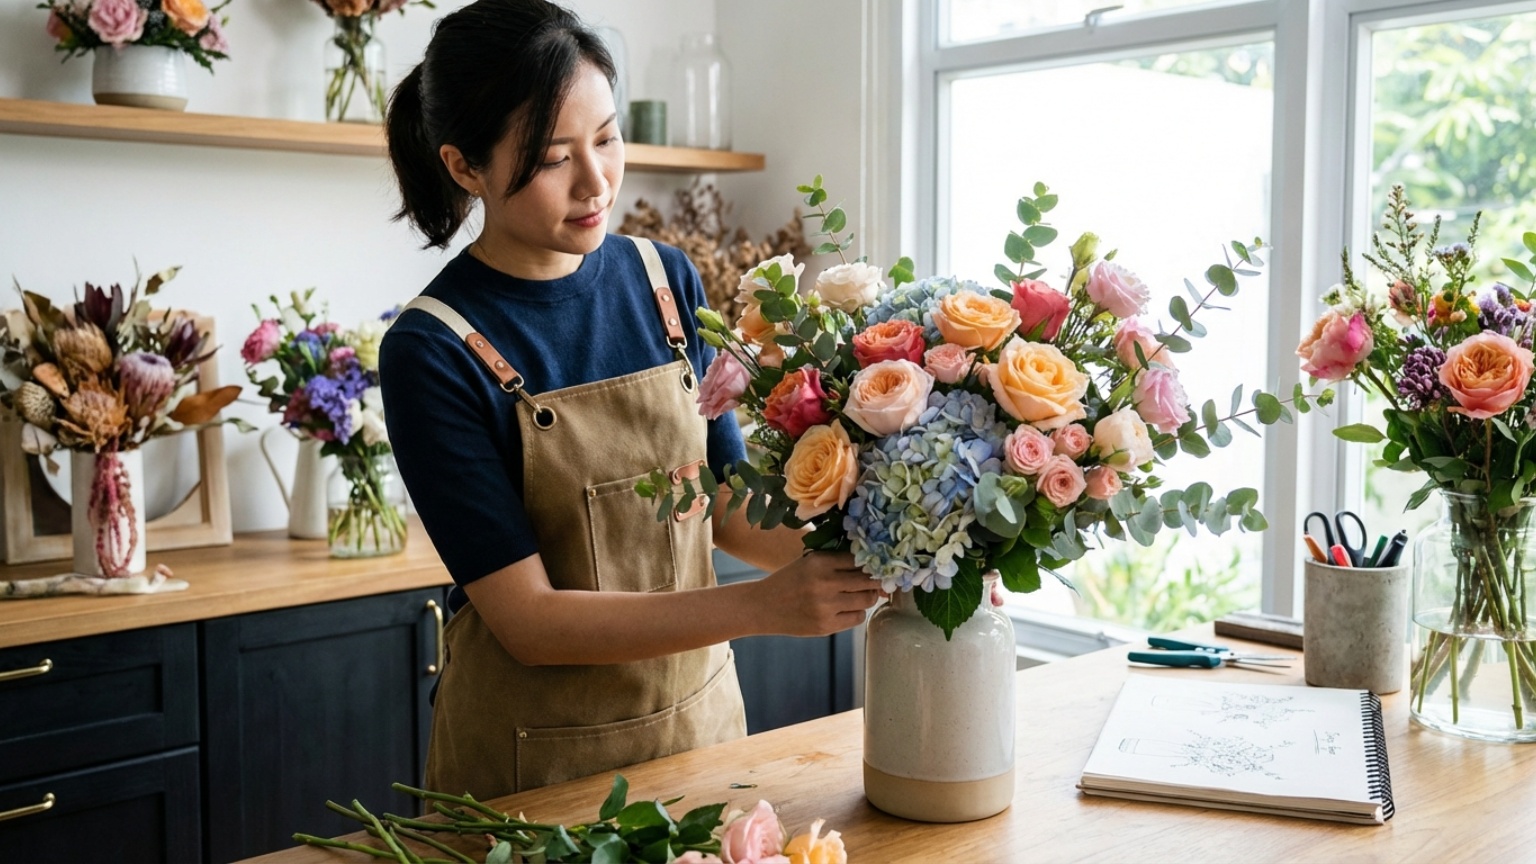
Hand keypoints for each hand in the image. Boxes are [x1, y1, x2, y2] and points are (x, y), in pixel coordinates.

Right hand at [754, 551, 882, 636]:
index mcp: (820, 561)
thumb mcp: (810, 562)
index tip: (875, 565)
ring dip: (867, 597)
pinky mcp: (826, 626)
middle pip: (867, 580)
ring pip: (866, 600)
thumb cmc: (791, 580)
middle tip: (875, 581)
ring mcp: (826, 607)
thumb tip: (876, 569)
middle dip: (874, 580)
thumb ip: (838, 562)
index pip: (859, 559)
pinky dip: (857, 612)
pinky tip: (846, 608)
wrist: (763, 607)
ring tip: (858, 594)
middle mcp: (824, 583)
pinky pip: (857, 618)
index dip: (871, 563)